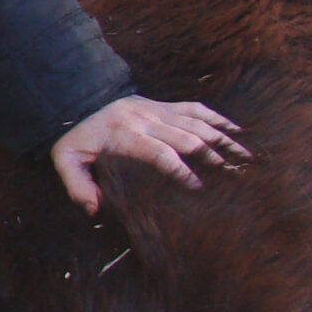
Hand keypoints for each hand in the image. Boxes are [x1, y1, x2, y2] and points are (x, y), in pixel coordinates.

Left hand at [50, 95, 250, 215]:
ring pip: (196, 122)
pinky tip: (237, 130)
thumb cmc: (76, 138)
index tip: (199, 189)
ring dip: (223, 139)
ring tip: (246, 157)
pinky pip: (194, 108)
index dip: (181, 170)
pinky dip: (217, 118)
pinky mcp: (163, 104)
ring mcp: (156, 109)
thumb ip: (77, 186)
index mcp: (125, 135)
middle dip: (213, 157)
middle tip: (235, 176)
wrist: (79, 100)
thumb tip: (96, 211)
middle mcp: (145, 120)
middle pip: (187, 137)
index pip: (160, 153)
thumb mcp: (65, 160)